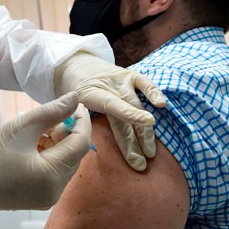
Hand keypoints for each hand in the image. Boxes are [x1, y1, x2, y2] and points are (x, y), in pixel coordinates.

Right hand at [0, 92, 91, 209]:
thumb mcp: (22, 128)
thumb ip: (52, 111)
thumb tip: (75, 98)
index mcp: (52, 175)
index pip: (81, 143)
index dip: (81, 121)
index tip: (75, 104)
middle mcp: (55, 191)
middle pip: (74, 154)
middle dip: (67, 132)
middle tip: (50, 116)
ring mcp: (48, 197)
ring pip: (65, 163)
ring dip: (57, 143)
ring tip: (36, 131)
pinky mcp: (40, 198)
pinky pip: (54, 173)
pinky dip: (49, 156)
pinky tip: (33, 146)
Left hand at [53, 52, 165, 170]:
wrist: (74, 64)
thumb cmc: (70, 92)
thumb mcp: (66, 105)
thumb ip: (74, 120)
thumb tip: (79, 144)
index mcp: (88, 93)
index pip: (111, 104)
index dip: (128, 114)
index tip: (145, 123)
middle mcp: (107, 85)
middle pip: (123, 115)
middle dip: (133, 141)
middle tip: (139, 164)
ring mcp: (119, 79)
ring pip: (136, 105)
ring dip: (144, 131)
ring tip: (150, 152)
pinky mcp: (129, 75)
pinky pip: (144, 83)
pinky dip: (154, 92)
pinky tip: (162, 104)